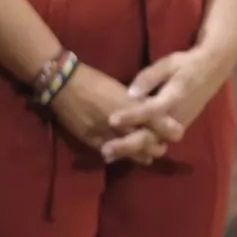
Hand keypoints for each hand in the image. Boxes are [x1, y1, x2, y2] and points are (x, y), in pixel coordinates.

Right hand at [48, 64, 175, 163]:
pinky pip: (114, 155)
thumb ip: (138, 104)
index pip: (166, 128)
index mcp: (136, 108)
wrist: (63, 83)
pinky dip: (120, 155)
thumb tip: (151, 114)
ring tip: (140, 150)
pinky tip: (120, 152)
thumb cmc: (94, 80)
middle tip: (157, 142)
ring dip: (141, 154)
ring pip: (136, 155)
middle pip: (154, 146)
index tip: (173, 130)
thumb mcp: (121, 89)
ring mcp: (111, 135)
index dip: (172, 132)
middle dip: (157, 146)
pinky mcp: (95, 141)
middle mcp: (127, 124)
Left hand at [104, 45, 230, 161]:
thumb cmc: (185, 64)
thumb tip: (130, 94)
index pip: (151, 111)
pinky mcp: (175, 129)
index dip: (132, 116)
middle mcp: (177, 117)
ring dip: (132, 150)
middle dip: (128, 145)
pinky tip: (122, 152)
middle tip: (106, 151)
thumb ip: (148, 78)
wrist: (211, 71)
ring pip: (155, 144)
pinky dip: (140, 149)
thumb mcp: (167, 64)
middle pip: (152, 137)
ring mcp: (177, 126)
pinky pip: (158, 142)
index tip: (112, 120)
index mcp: (174, 98)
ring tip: (109, 156)